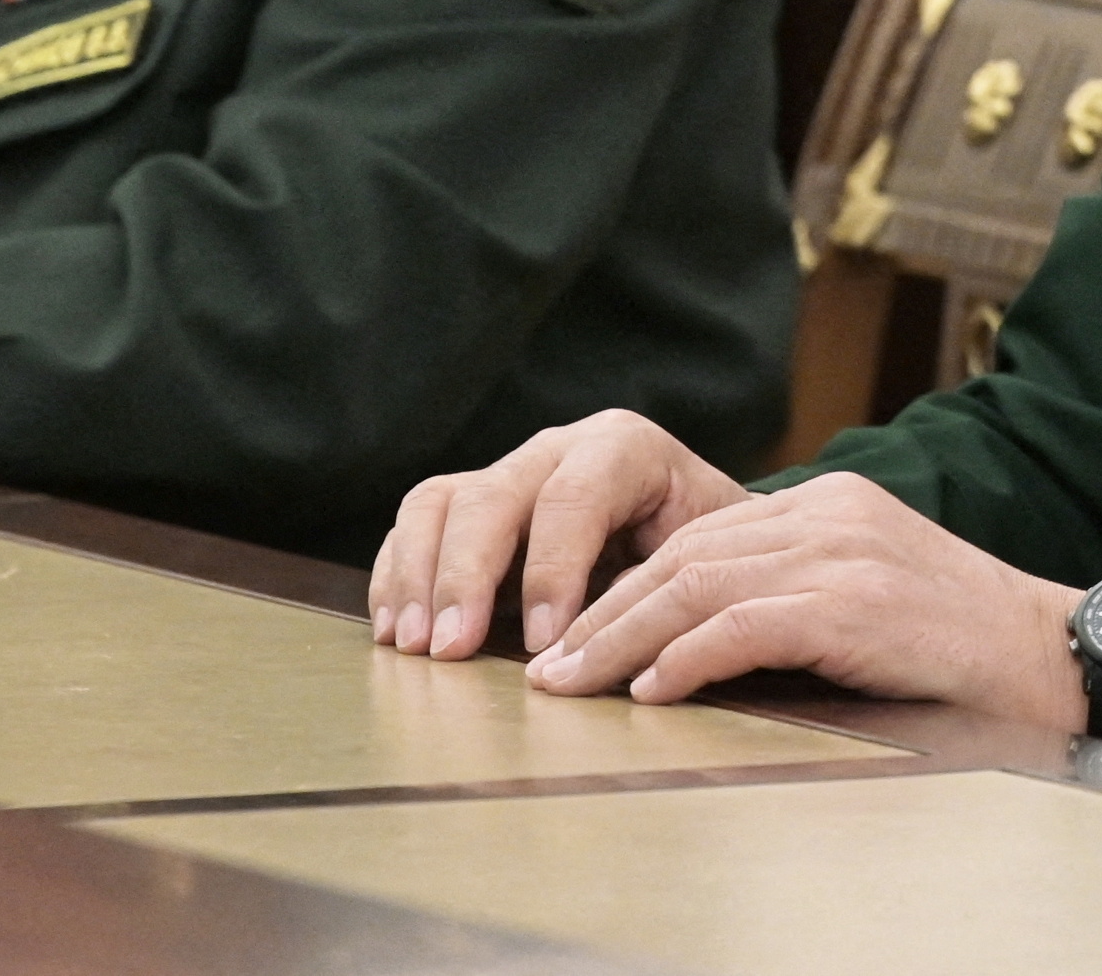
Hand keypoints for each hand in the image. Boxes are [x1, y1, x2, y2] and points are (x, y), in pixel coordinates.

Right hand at [372, 408, 751, 657]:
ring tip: (412, 646)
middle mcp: (556, 449)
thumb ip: (658, 590)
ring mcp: (507, 472)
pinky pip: (416, 524)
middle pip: (493, 497)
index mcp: (624, 450)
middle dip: (466, 576)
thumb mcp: (703, 559)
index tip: (544, 644)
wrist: (695, 524)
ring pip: (439, 502)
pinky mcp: (470, 504)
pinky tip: (396, 632)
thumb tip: (606, 651)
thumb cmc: (705, 549)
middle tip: (452, 650)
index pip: (574, 498)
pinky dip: (398, 576)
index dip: (553, 570)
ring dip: (418, 576)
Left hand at [524, 468, 1088, 730]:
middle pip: (684, 554)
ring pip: (696, 585)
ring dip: (621, 638)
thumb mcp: (876, 593)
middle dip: (606, 611)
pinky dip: (682, 658)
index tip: (580, 632)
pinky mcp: (850, 603)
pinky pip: (739, 625)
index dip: (631, 585)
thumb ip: (803, 592)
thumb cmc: (967, 645)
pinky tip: (648, 690)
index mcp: (831, 502)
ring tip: (573, 683)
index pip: (704, 536)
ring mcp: (840, 553)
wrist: (1058, 657)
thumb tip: (710, 637)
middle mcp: (828, 513)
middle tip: (552, 665)